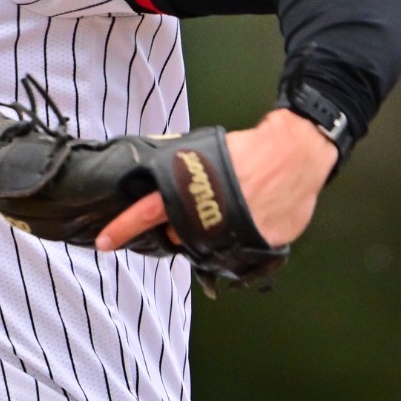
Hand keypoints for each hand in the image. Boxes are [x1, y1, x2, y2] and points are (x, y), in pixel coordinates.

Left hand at [94, 109, 336, 252]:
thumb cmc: (249, 149)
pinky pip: (237, 251)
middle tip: (198, 209)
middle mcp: (210, 215)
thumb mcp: (205, 152)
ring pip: (207, 248)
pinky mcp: (258, 244)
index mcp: (192, 188)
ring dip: (209, 236)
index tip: (106, 241)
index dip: (124, 227)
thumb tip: (155, 177)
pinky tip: (248, 218)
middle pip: (179, 236)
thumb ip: (181, 170)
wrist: (295, 154)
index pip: (149, 211)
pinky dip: (238, 240)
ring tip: (227, 210)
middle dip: (180, 229)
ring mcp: (235, 233)